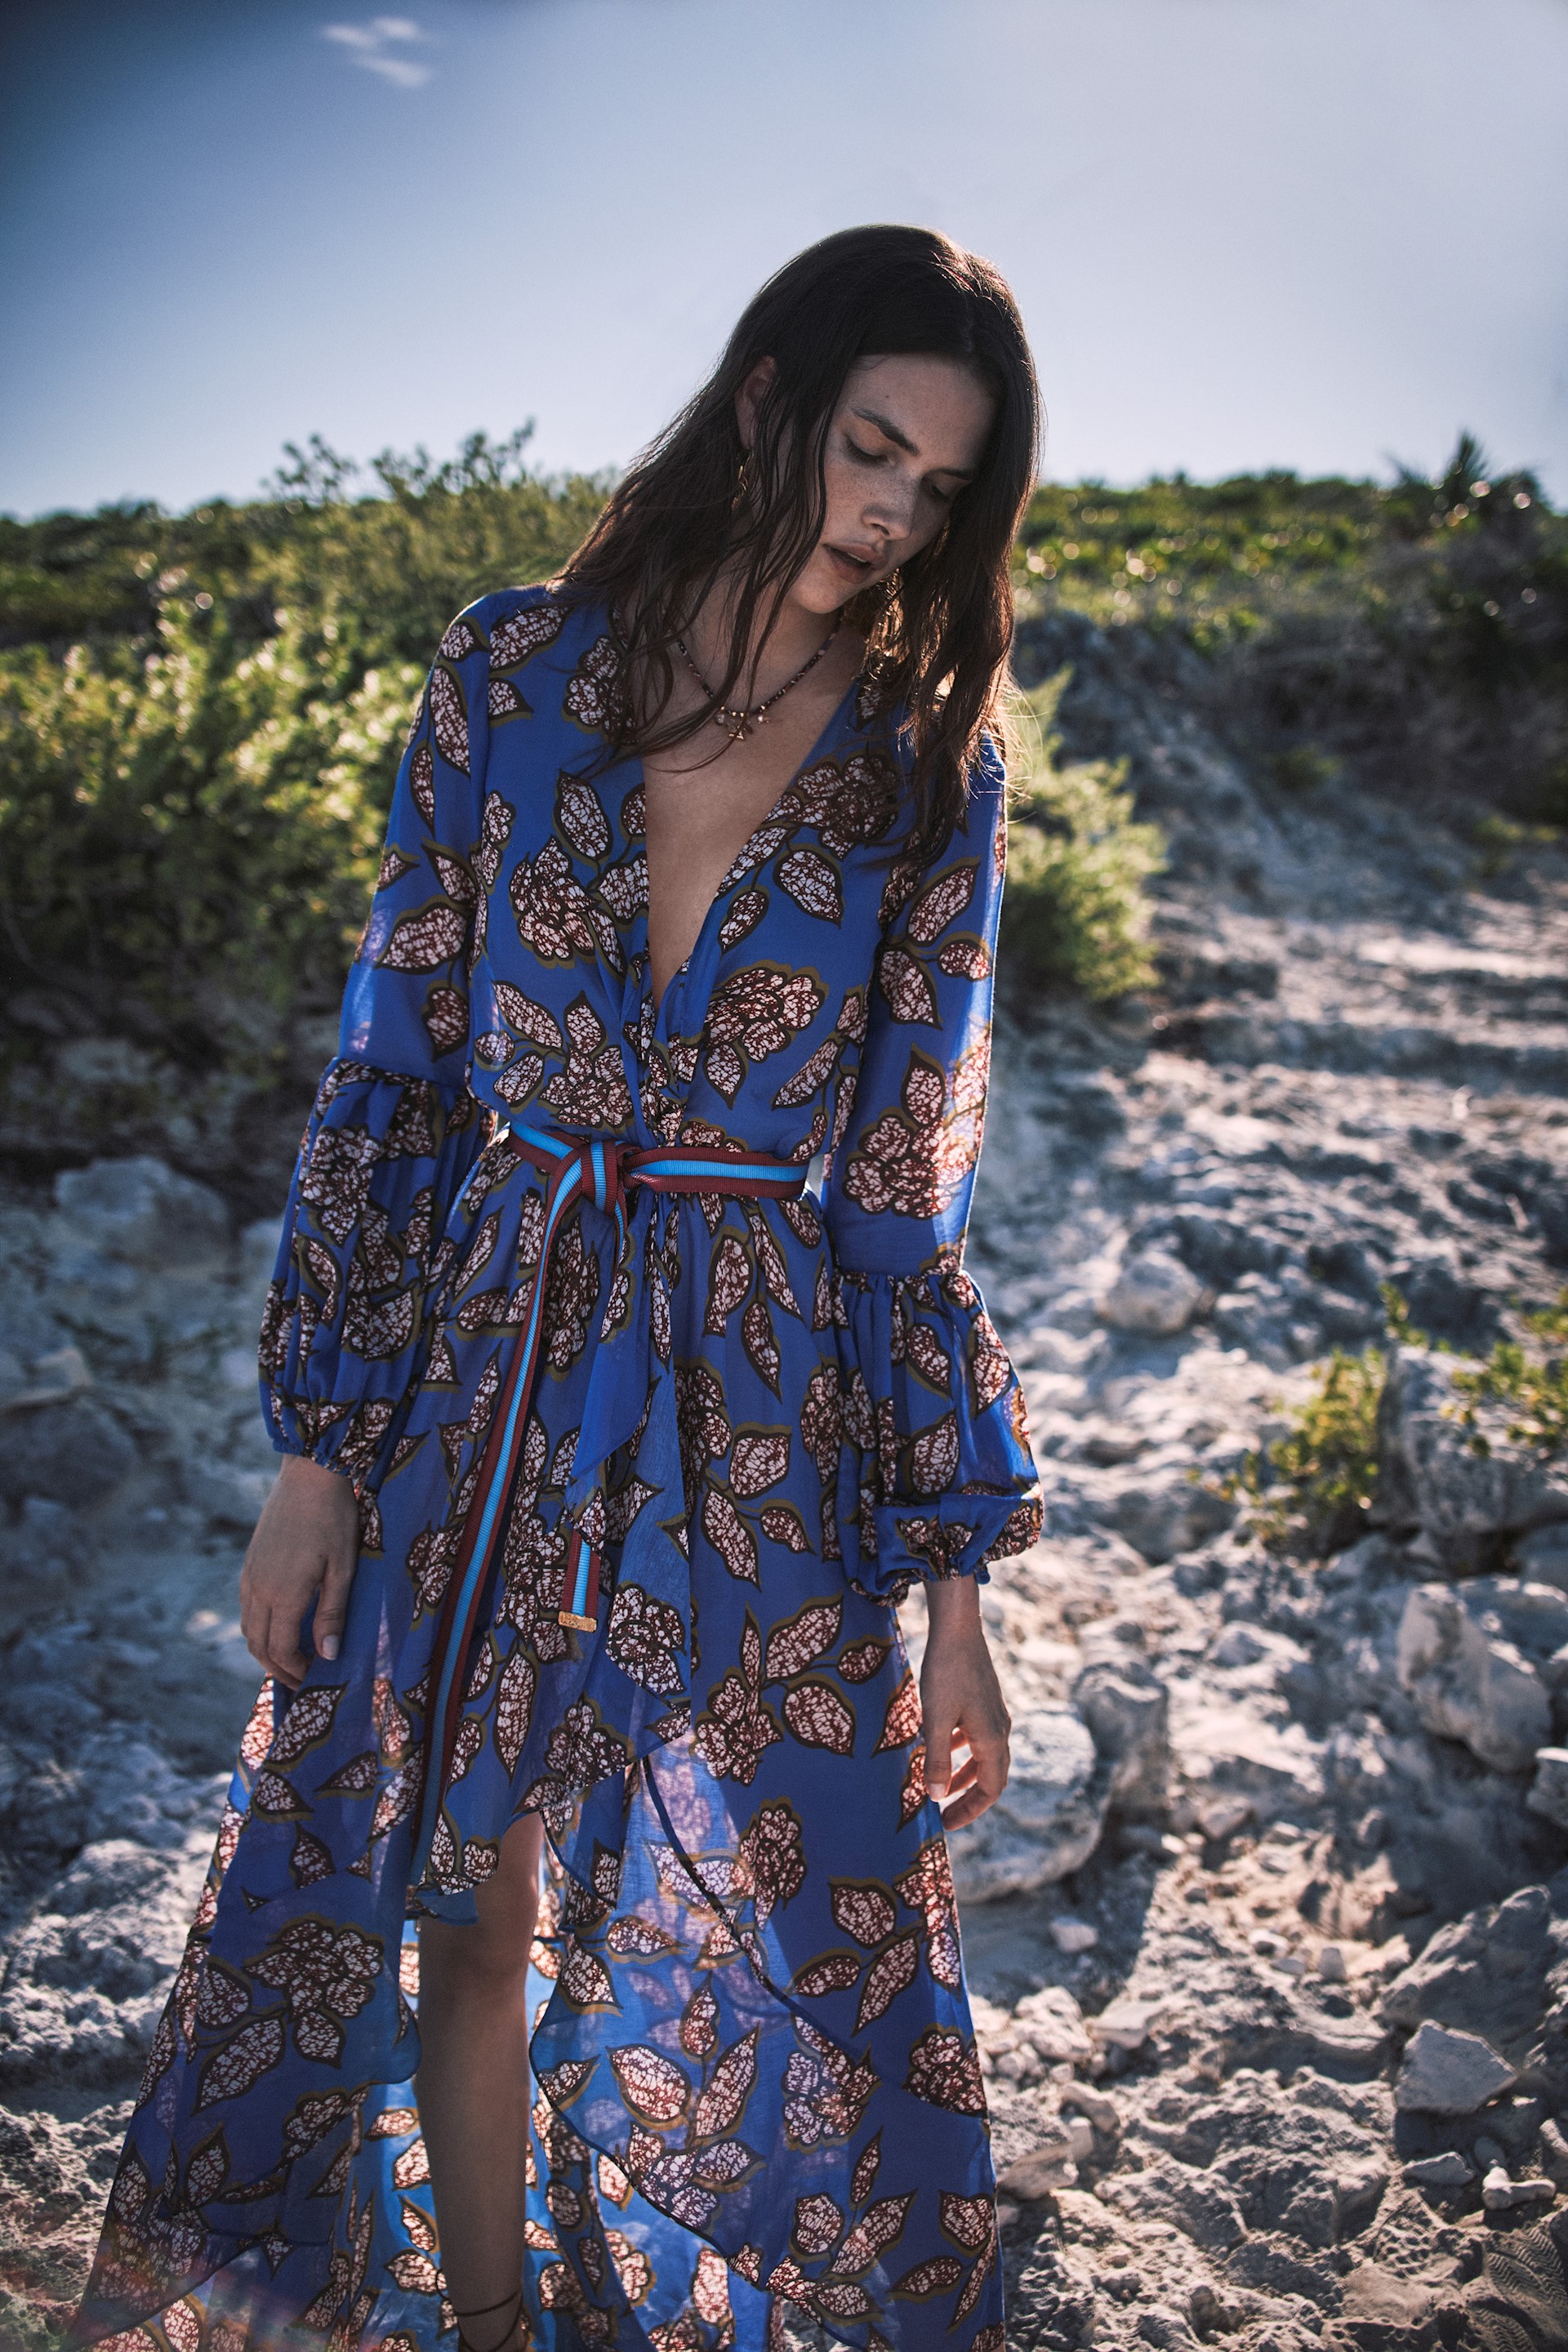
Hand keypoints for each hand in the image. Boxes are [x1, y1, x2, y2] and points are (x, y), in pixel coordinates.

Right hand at [239, 1454, 360, 1688]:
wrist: (309, 1474)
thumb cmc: (334, 1519)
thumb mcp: (342, 1568)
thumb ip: (332, 1614)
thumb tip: (327, 1656)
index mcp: (282, 1595)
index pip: (280, 1650)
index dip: (295, 1671)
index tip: (314, 1680)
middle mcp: (258, 1589)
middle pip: (258, 1645)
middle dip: (278, 1668)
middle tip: (301, 1680)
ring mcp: (250, 1575)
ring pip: (249, 1627)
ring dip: (266, 1649)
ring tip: (292, 1657)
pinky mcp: (249, 1562)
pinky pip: (248, 1606)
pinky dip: (260, 1626)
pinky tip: (282, 1624)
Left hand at [920, 1577, 1009, 1831]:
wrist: (958, 1628)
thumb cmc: (946, 1672)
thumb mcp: (935, 1718)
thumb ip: (936, 1759)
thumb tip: (935, 1797)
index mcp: (991, 1738)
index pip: (991, 1789)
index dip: (970, 1810)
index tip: (946, 1823)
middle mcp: (999, 1729)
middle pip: (991, 1776)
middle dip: (968, 1797)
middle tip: (944, 1813)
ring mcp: (994, 1714)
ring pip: (984, 1757)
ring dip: (964, 1775)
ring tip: (940, 1786)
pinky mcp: (984, 1701)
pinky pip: (978, 1738)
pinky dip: (962, 1752)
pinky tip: (942, 1747)